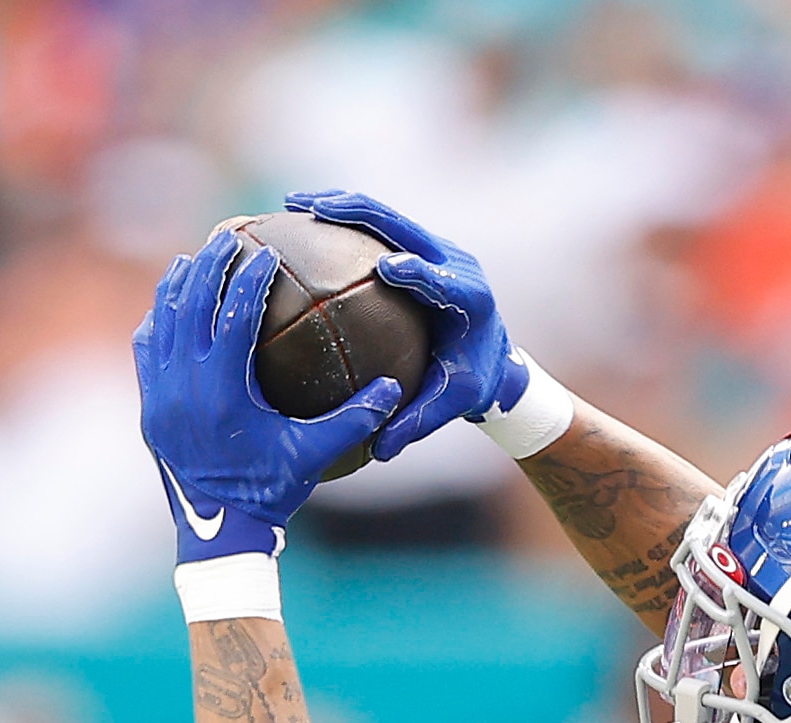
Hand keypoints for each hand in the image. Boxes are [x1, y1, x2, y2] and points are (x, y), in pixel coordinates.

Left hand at [134, 239, 396, 558]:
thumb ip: (352, 420)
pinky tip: (169, 303)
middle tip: (225, 235)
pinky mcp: (149, 406)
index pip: (234, 317)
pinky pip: (147, 350)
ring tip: (192, 256)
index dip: (249, 279)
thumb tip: (391, 388)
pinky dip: (159, 320)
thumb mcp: (314, 456)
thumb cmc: (272, 492)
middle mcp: (184, 387)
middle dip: (208, 264)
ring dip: (178, 284)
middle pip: (191, 305)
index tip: (265, 251)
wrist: (218, 533)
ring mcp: (159, 395)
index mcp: (223, 393)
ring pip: (163, 322)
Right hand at [285, 189, 529, 459]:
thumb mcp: (452, 405)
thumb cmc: (474, 385)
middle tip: (310, 210)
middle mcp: (456, 264)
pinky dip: (344, 218)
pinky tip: (301, 219)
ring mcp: (438, 249)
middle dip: (358, 214)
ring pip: (388, 216)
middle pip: (405, 227)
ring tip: (294, 203)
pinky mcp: (422, 245)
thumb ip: (418, 422)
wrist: (497, 360)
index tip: (387, 266)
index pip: (442, 280)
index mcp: (470, 299)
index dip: (417, 270)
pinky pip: (380, 225)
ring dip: (343, 205)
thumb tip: (380, 450)